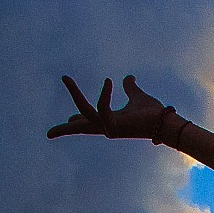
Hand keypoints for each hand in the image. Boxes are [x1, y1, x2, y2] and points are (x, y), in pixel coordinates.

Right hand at [46, 73, 176, 140]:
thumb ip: (130, 88)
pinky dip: (104, 96)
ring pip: (84, 113)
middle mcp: (107, 127)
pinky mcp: (113, 128)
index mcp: (110, 120)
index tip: (69, 119)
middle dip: (64, 130)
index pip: (89, 121)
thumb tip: (129, 78)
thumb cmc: (153, 113)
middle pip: (80, 128)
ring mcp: (109, 129)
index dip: (77, 119)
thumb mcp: (137, 96)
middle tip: (48, 134)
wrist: (165, 122)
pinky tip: (109, 82)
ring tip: (65, 78)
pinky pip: (102, 109)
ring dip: (74, 94)